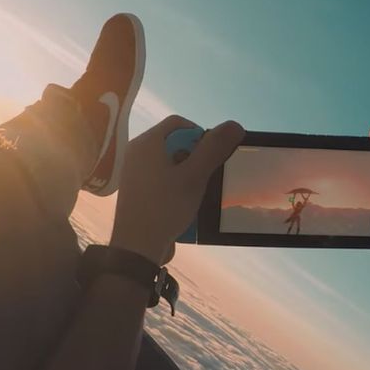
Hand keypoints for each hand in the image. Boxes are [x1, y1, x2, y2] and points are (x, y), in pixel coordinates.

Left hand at [110, 116, 244, 263]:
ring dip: (186, 174)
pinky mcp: (136, 190)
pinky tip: (180, 203)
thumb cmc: (165, 207)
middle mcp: (137, 152)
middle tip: (202, 177)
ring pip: (169, 162)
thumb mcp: (195, 176)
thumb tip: (234, 125)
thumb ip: (214, 149)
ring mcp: (134, 172)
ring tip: (192, 192)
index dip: (200, 134)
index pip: (178, 123)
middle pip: (174, 142)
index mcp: (147, 142)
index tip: (210, 157)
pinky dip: (174, 185)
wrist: (137, 247)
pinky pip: (160, 177)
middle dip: (193, 157)